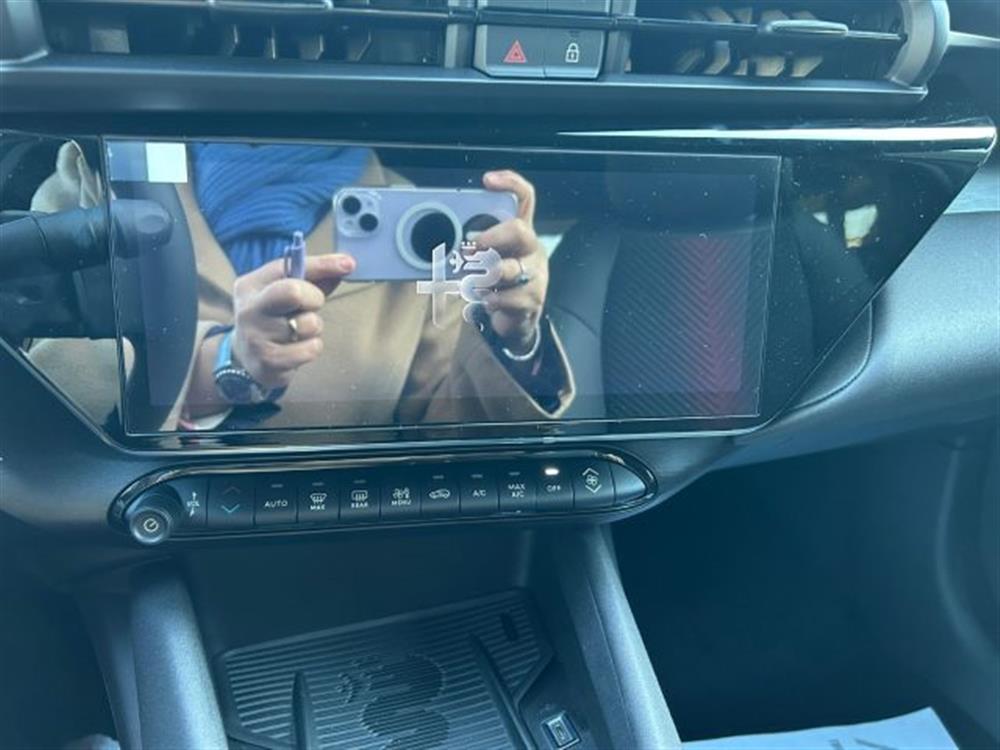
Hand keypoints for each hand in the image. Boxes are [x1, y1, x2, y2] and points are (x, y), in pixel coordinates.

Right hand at [230, 253, 354, 389]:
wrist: (248, 360)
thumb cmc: (275, 319)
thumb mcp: (286, 293)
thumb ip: (314, 277)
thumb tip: (346, 264)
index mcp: (251, 285)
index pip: (288, 266)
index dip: (322, 264)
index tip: (348, 264)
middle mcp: (249, 309)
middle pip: (293, 292)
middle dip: (314, 298)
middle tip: (310, 307)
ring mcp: (256, 336)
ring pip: (308, 323)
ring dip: (314, 327)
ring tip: (300, 332)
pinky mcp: (268, 361)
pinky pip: (310, 349)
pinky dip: (312, 348)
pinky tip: (298, 349)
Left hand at [476, 170, 547, 352]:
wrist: (516, 318)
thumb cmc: (495, 281)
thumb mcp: (485, 259)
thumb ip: (469, 247)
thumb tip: (438, 242)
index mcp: (520, 231)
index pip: (524, 198)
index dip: (510, 183)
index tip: (487, 180)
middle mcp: (531, 248)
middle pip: (519, 230)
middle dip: (491, 237)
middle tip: (470, 248)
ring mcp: (536, 273)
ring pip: (510, 269)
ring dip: (484, 276)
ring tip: (473, 283)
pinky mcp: (534, 298)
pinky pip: (510, 297)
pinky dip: (492, 300)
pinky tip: (488, 301)